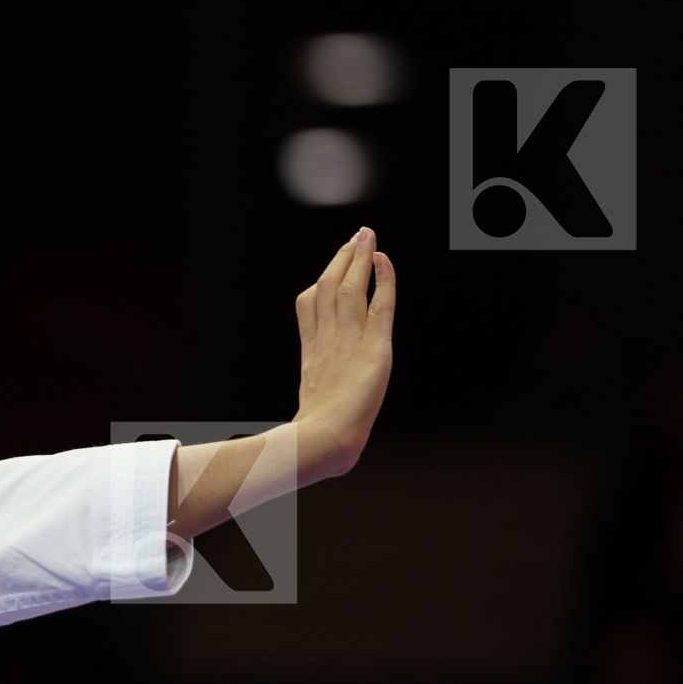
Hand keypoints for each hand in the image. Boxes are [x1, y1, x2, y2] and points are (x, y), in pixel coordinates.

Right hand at [291, 228, 395, 479]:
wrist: (322, 441)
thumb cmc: (312, 444)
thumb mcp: (306, 420)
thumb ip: (307, 417)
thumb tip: (299, 447)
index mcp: (310, 355)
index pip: (310, 308)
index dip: (319, 284)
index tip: (327, 270)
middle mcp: (325, 340)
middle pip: (327, 288)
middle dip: (340, 260)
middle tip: (354, 237)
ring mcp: (347, 340)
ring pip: (350, 288)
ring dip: (358, 258)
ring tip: (366, 236)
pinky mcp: (373, 346)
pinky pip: (378, 303)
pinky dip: (382, 279)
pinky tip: (383, 260)